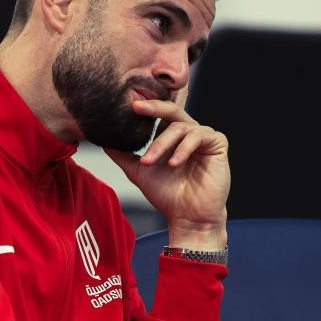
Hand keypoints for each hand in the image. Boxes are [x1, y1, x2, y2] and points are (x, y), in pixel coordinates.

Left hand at [103, 97, 229, 235]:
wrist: (188, 218)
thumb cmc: (167, 196)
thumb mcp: (138, 172)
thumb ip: (123, 155)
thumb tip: (103, 140)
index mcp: (172, 135)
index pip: (159, 113)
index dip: (146, 106)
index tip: (128, 103)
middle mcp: (188, 132)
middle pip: (171, 110)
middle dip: (153, 108)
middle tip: (136, 107)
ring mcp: (204, 137)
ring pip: (181, 127)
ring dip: (162, 143)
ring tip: (149, 162)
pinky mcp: (218, 144)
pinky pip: (199, 136)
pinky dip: (183, 149)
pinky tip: (173, 163)